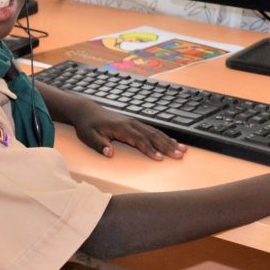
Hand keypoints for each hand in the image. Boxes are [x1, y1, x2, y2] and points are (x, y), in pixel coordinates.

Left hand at [70, 101, 185, 159]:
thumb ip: (99, 144)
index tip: (159, 158)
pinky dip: (164, 137)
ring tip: (183, 150)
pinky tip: (173, 142)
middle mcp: (130, 124)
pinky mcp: (135, 124)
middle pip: (152, 136)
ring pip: (155, 133)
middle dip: (167, 146)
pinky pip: (153, 130)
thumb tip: (109, 153)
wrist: (87, 110)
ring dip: (169, 142)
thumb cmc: (87, 125)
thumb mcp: (88, 136)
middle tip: (180, 155)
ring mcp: (134, 123)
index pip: (138, 140)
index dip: (149, 149)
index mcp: (120, 127)